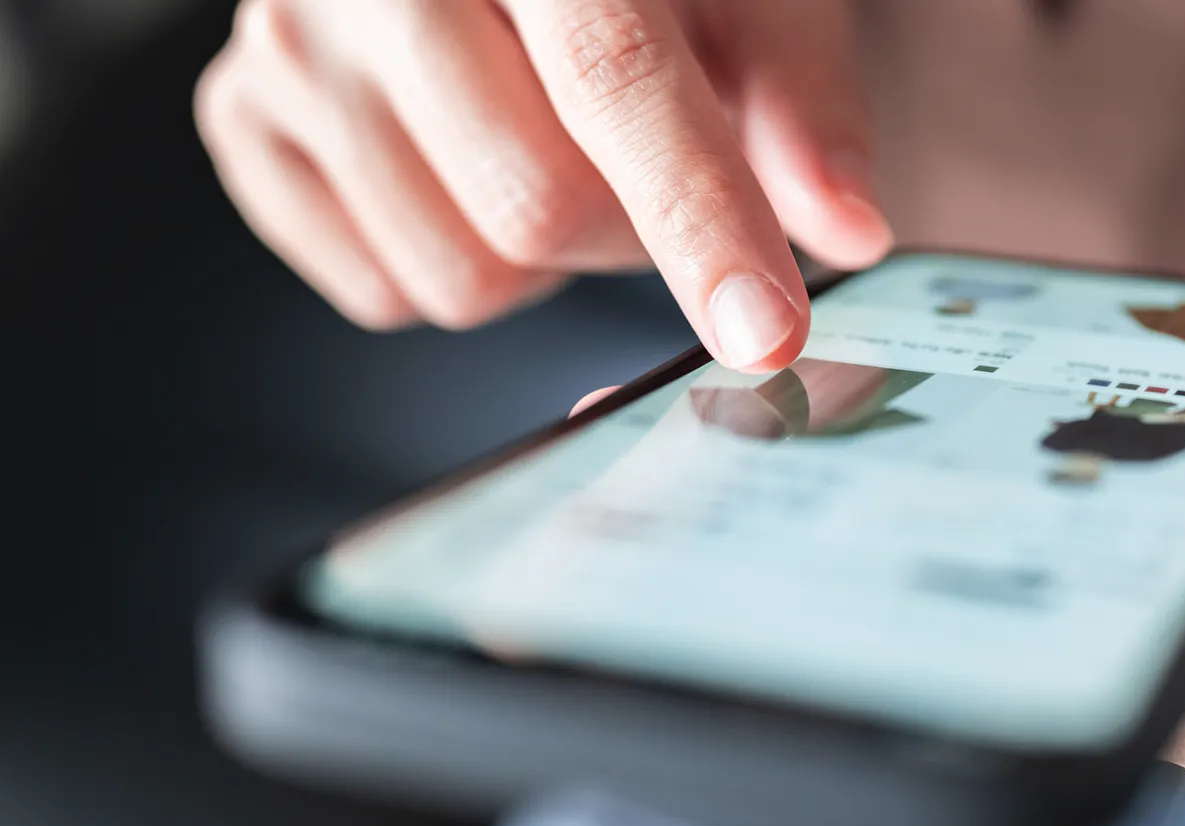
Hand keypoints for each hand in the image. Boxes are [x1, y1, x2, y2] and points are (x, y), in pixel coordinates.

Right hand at [196, 0, 891, 370]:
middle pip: (532, 206)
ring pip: (456, 275)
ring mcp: (286, 41)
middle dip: (630, 237)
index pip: (611, 74)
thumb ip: (802, 101)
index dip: (700, 214)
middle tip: (652, 176)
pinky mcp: (241, 115)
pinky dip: (453, 260)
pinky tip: (464, 165)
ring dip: (543, 261)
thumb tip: (847, 228)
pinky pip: (380, 290)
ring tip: (550, 152)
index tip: (764, 330)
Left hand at [567, 248, 1184, 782]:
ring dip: (841, 526)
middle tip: (655, 507)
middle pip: (997, 653)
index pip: (1074, 692)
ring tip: (681, 452)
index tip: (752, 602)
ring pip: (986, 590)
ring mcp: (1176, 618)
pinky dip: (916, 466)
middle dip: (826, 596)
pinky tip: (812, 404)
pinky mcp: (1154, 549)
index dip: (917, 660)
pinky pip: (1014, 522)